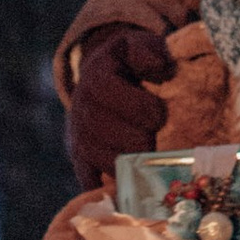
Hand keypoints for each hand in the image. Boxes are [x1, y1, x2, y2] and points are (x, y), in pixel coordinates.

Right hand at [65, 24, 175, 185]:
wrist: (102, 80)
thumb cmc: (130, 65)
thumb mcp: (139, 46)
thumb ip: (149, 50)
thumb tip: (161, 66)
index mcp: (96, 77)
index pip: (107, 91)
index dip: (136, 105)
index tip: (160, 114)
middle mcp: (81, 107)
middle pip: (101, 129)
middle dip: (134, 139)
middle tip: (155, 143)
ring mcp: (79, 136)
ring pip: (96, 157)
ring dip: (125, 165)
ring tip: (150, 165)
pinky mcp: (81, 158)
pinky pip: (88, 178)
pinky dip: (108, 188)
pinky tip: (131, 192)